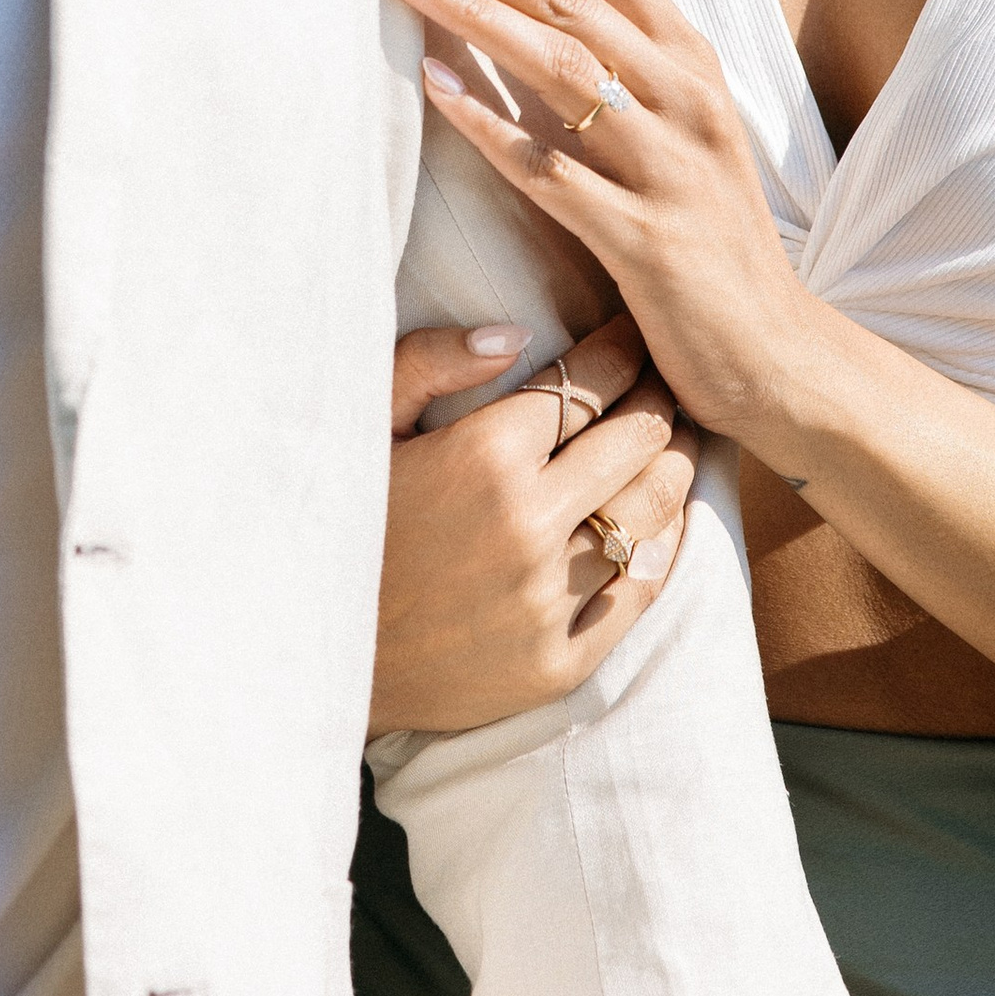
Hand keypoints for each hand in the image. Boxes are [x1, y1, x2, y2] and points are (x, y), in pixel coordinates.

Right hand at [370, 309, 698, 735]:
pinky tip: (665, 521)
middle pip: (639, 440)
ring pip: (653, 513)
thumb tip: (515, 332)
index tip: (633, 335)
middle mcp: (528, 526)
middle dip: (661, 396)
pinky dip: (663, 547)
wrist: (316, 655)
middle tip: (667, 378)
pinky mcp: (558, 663)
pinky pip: (640, 592)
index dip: (623, 349)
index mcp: (483, 457)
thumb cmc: (342, 523)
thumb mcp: (366, 426)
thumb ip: (431, 361)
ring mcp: (548, 600)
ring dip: (675, 465)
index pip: (591, 383)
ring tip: (678, 440)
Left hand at [385, 0, 829, 454]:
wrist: (777, 354)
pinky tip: (435, 89)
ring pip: (561, 67)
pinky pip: (552, 172)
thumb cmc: (709, 230)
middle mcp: (687, 97)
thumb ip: (621, 58)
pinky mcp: (645, 239)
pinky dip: (489, 126)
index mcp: (691, 58)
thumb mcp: (680, 125)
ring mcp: (670, 167)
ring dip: (473, 12)